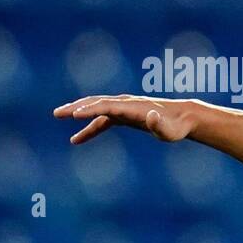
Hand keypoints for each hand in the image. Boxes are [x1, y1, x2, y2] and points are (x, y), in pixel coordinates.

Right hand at [54, 95, 200, 144]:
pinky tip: (77, 139)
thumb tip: (151, 116)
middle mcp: (126, 105)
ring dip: (78, 112)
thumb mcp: (170, 131)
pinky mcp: (125, 116)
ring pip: (97, 108)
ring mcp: (124, 109)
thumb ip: (159, 125)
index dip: (91, 109)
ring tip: (59, 115)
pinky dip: (90, 127)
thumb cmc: (177, 127)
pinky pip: (103, 120)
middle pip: (97, 103)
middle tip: (58, 113)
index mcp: (133, 108)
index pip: (107, 106)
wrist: (184, 118)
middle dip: (77, 107)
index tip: (75, 114)